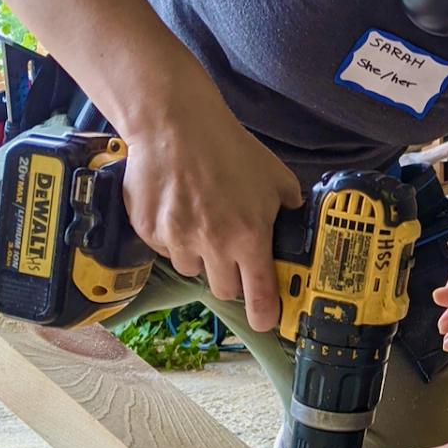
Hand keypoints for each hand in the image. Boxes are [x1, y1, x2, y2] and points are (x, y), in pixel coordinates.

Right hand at [120, 109, 302, 331]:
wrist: (176, 126)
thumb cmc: (229, 149)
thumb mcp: (276, 178)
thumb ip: (289, 209)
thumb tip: (299, 227)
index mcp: (249, 236)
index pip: (258, 295)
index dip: (264, 315)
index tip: (266, 321)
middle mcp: (212, 245)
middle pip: (224, 289)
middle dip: (232, 277)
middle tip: (233, 250)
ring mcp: (176, 240)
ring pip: (192, 269)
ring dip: (201, 255)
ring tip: (203, 219)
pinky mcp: (148, 232)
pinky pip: (165, 250)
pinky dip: (174, 238)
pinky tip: (180, 208)